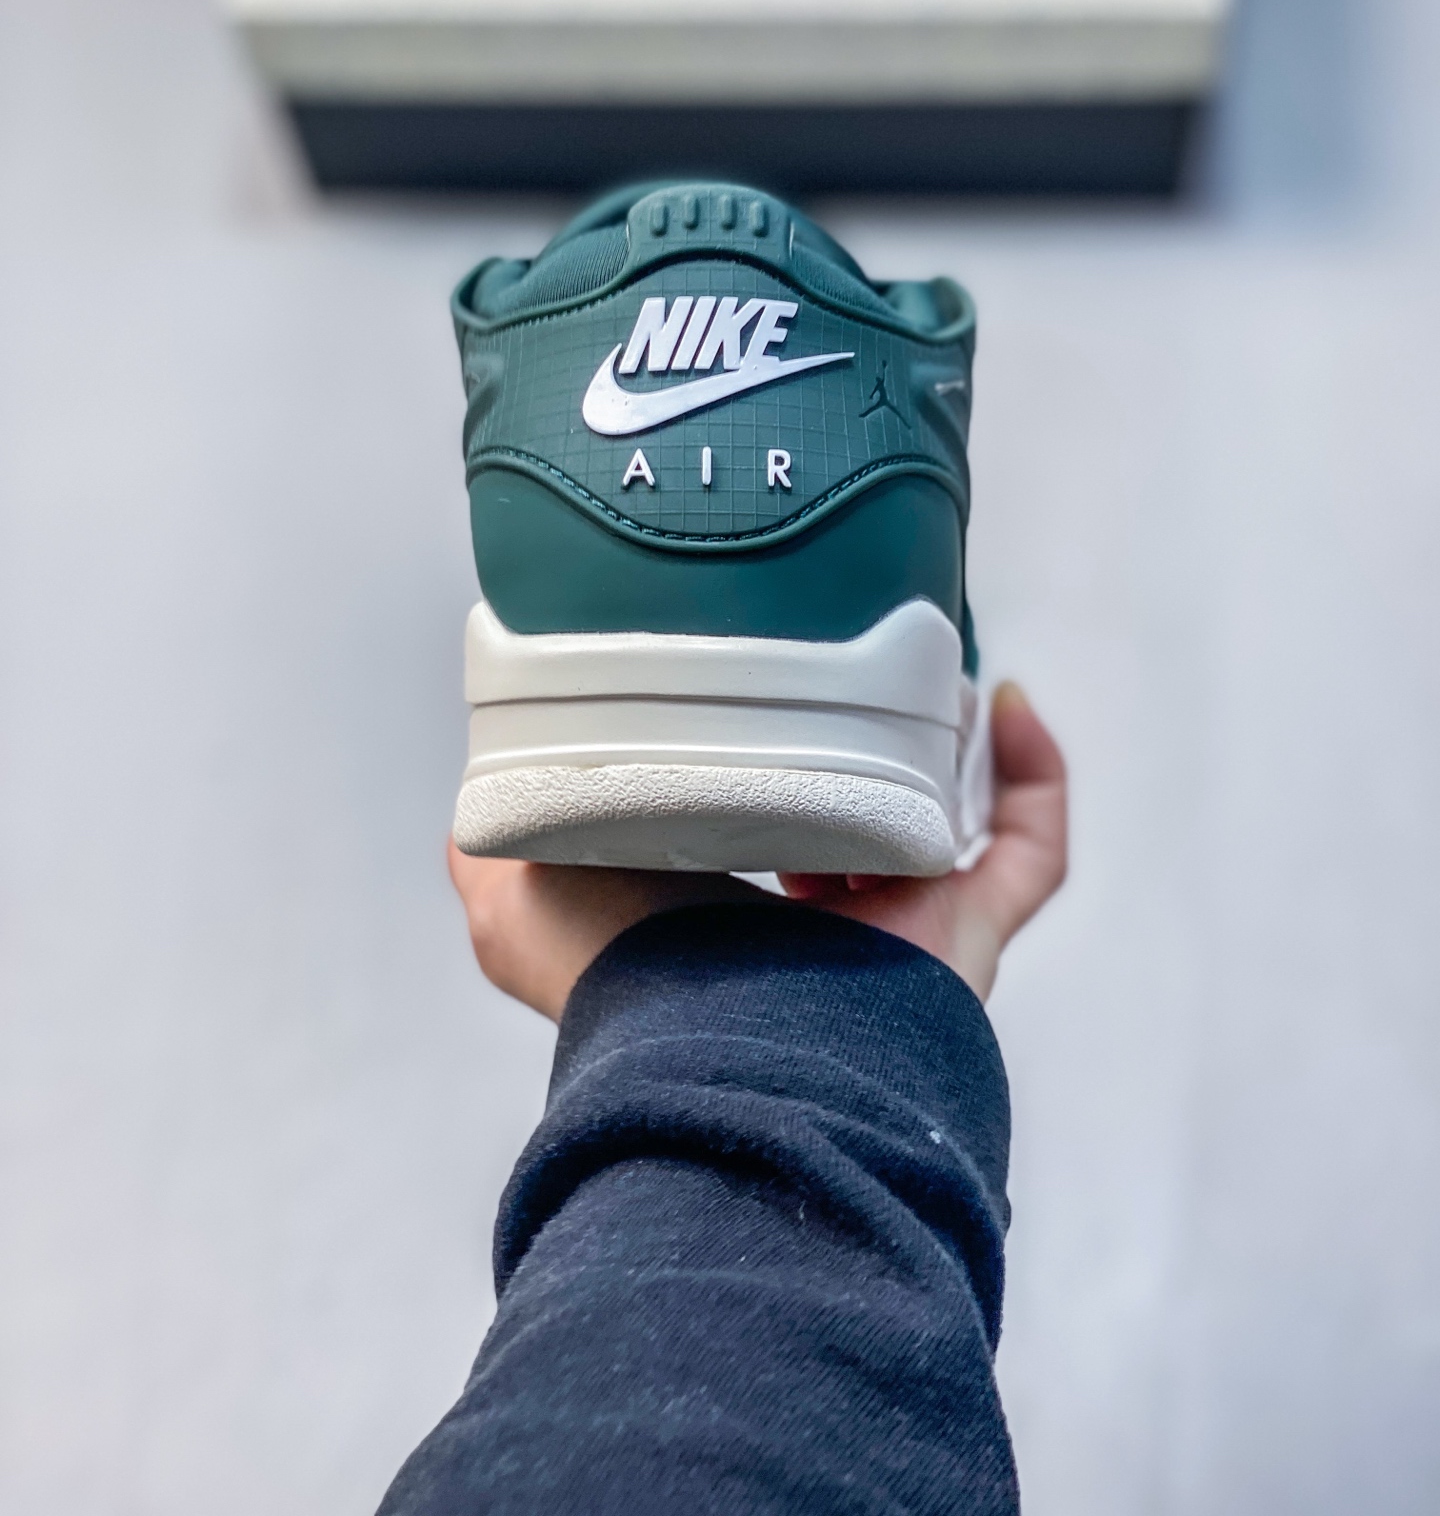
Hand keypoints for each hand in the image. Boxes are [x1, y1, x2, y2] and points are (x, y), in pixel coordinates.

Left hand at [447, 683, 1066, 1019]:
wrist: (709, 1039)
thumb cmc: (612, 970)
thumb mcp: (507, 899)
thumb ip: (490, 844)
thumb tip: (484, 790)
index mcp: (722, 910)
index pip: (754, 823)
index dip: (760, 753)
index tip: (756, 682)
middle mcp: (815, 924)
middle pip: (861, 818)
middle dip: (865, 739)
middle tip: (858, 660)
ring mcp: (900, 929)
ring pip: (948, 825)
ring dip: (946, 742)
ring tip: (927, 665)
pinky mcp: (967, 933)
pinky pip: (1030, 853)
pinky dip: (1037, 776)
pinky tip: (1010, 702)